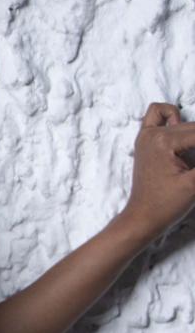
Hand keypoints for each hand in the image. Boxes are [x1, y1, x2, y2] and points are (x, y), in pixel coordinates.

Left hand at [122, 102, 194, 242]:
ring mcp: (146, 135)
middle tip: (193, 167)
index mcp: (164, 141)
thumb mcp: (194, 184)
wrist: (142, 217)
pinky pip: (159, 115)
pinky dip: (174, 119)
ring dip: (194, 134)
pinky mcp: (145, 140)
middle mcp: (152, 133)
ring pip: (183, 122)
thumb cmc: (166, 204)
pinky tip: (184, 135)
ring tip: (191, 156)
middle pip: (194, 128)